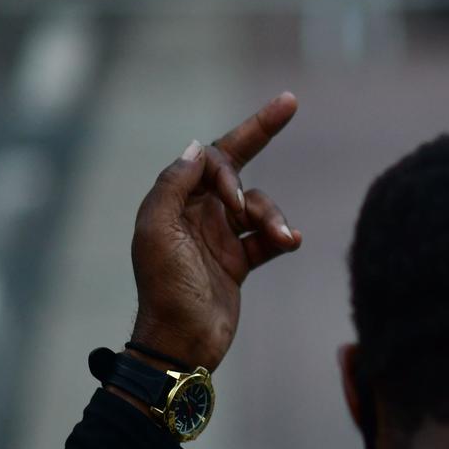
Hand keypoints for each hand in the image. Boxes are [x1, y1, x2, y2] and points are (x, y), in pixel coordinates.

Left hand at [128, 93, 301, 372]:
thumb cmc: (166, 290)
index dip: (229, 168)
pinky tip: (290, 244)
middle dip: (262, 131)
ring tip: (283, 240)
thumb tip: (197, 147)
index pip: (210, 158)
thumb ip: (174, 185)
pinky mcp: (240, 262)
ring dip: (274, 217)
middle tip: (289, 102)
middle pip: (236, 163)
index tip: (234, 202)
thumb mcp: (158, 232)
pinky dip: (281, 236)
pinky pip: (268, 237)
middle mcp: (198, 212)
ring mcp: (220, 236)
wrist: (182, 345)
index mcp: (175, 201)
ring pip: (259, 205)